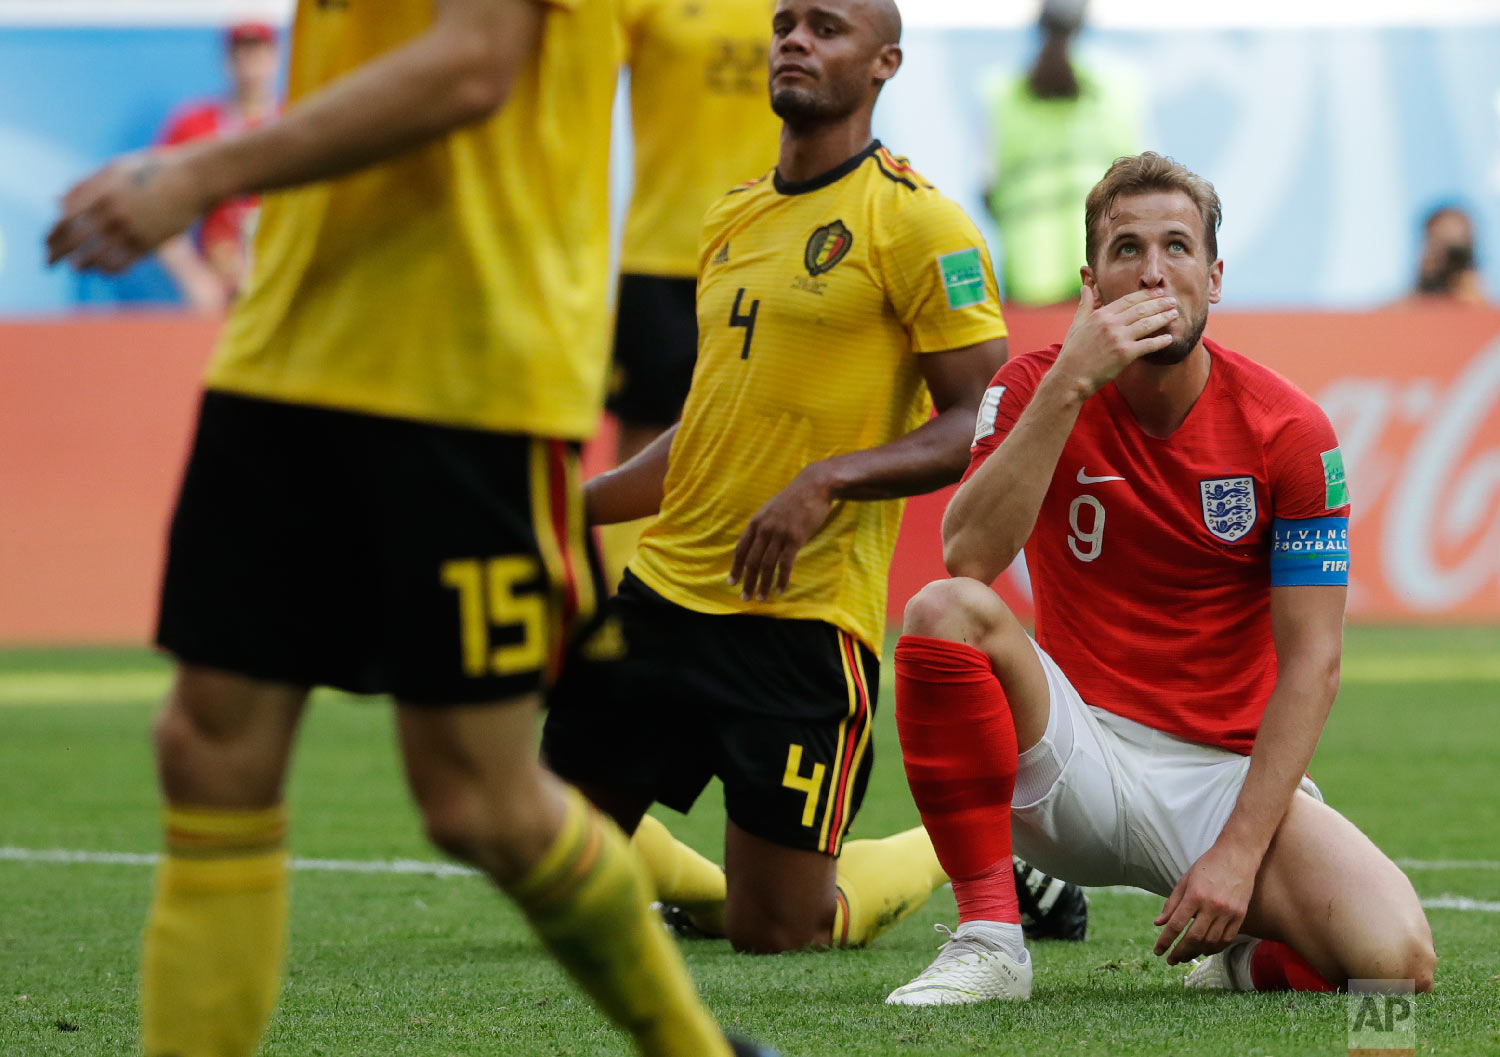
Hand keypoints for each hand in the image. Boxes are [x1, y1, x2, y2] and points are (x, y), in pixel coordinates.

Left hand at [47, 149, 213, 273]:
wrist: (194, 180)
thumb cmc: (153, 170)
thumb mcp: (115, 169)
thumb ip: (85, 185)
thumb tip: (56, 203)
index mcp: (102, 191)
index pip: (66, 219)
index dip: (52, 234)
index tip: (45, 243)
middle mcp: (114, 211)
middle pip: (75, 240)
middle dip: (57, 255)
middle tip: (47, 263)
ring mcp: (132, 229)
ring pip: (97, 256)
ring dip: (82, 266)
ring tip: (77, 268)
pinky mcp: (150, 243)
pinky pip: (122, 263)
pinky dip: (108, 270)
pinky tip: (103, 270)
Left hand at [728, 463, 835, 601]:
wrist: (813, 487)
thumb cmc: (793, 500)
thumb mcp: (771, 510)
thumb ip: (763, 527)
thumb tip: (756, 546)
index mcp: (756, 523)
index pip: (741, 549)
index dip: (735, 568)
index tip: (732, 583)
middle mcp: (764, 529)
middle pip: (752, 561)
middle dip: (748, 582)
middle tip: (745, 598)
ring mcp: (779, 534)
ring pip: (767, 565)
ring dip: (763, 585)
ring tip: (762, 598)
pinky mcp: (795, 538)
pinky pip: (785, 564)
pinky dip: (782, 579)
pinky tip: (780, 589)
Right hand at [1055, 285, 1178, 396]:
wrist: (1070, 377)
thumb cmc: (1073, 352)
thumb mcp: (1076, 324)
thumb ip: (1085, 305)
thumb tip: (1085, 287)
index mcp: (1100, 315)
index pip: (1128, 300)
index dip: (1146, 295)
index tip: (1158, 292)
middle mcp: (1111, 323)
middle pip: (1141, 309)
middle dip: (1160, 304)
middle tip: (1173, 301)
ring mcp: (1118, 338)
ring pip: (1147, 324)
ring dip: (1163, 318)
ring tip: (1175, 315)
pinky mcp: (1124, 354)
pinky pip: (1148, 345)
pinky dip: (1160, 341)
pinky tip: (1169, 339)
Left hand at [1152, 838, 1260, 964]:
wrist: (1238, 855)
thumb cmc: (1208, 866)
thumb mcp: (1185, 880)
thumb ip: (1171, 904)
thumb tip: (1158, 924)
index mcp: (1194, 895)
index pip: (1176, 925)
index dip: (1165, 941)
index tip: (1158, 952)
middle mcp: (1212, 906)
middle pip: (1193, 938)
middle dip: (1180, 952)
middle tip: (1171, 960)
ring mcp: (1228, 912)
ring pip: (1210, 942)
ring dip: (1196, 952)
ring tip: (1186, 956)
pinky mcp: (1241, 916)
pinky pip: (1227, 939)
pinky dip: (1215, 948)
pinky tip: (1205, 950)